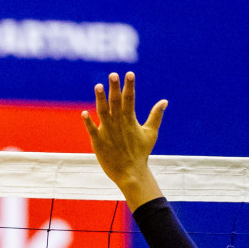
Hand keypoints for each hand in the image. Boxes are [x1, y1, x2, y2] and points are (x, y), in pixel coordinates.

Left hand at [80, 71, 166, 208]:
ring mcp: (108, 132)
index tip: (129, 74)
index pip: (130, 99)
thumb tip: (164, 101)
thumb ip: (156, 116)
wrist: (130, 174)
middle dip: (115, 88)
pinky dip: (88, 122)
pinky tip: (84, 113)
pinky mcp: (98, 142)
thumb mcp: (151, 133)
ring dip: (100, 99)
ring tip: (98, 86)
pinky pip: (91, 130)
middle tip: (113, 74)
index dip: (129, 86)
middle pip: (116, 102)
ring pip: (103, 112)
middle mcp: (118, 123)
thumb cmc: (141, 153)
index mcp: (130, 120)